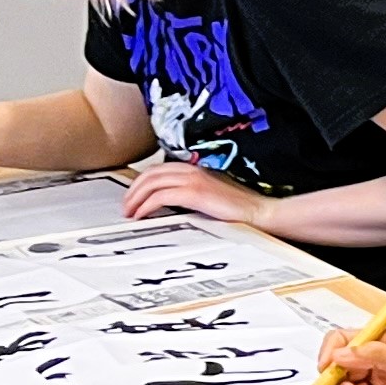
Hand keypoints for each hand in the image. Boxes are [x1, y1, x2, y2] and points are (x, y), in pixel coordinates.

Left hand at [121, 161, 270, 225]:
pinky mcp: (194, 193)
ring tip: (129, 212)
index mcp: (196, 170)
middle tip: (126, 206)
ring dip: (135, 198)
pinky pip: (160, 196)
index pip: (159, 169)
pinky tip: (141, 215)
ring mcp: (193, 180)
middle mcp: (192, 170)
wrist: (259, 213)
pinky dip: (145, 206)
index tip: (134, 197)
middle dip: (133, 190)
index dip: (141, 182)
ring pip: (151, 183)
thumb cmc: (239, 210)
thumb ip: (192, 194)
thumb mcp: (211, 196)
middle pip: (150, 174)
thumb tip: (170, 204)